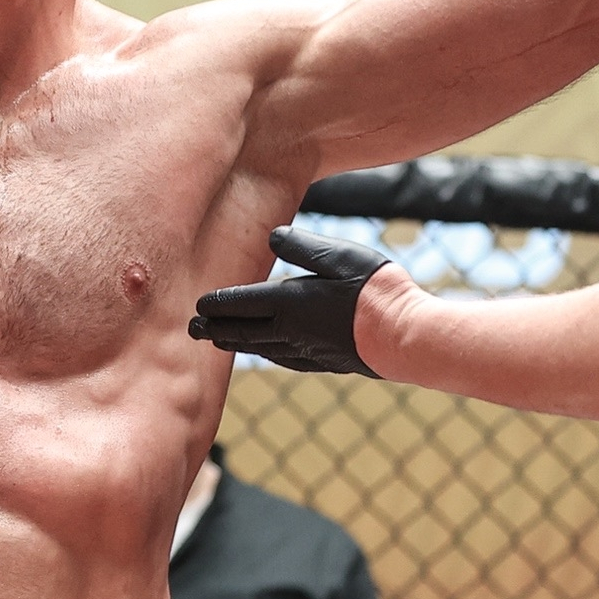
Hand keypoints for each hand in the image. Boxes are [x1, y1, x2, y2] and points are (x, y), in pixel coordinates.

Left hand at [190, 227, 406, 376]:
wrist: (404, 337)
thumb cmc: (374, 290)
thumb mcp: (339, 255)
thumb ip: (303, 247)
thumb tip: (274, 237)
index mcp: (288, 303)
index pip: (240, 304)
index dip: (216, 305)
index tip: (197, 306)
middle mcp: (290, 331)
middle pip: (243, 331)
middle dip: (216, 329)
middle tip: (194, 330)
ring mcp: (307, 350)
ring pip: (261, 348)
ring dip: (236, 344)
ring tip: (220, 342)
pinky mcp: (325, 362)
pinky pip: (284, 359)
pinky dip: (266, 354)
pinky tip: (269, 353)